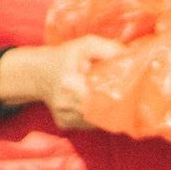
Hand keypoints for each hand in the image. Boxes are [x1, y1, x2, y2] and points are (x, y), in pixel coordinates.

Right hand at [0, 35, 124, 129]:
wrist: (38, 72)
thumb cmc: (67, 56)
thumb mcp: (87, 45)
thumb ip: (109, 49)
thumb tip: (131, 58)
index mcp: (69, 83)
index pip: (99, 98)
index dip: (117, 97)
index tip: (130, 92)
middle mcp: (64, 103)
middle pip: (101, 112)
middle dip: (118, 106)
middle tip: (130, 98)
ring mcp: (63, 116)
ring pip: (96, 122)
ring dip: (108, 112)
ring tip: (115, 99)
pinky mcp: (64, 124)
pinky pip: (88, 125)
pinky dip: (98, 117)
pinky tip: (100, 105)